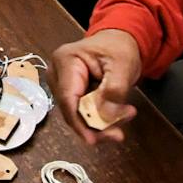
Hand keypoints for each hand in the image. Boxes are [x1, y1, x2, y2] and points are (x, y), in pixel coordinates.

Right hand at [55, 28, 142, 144]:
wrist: (118, 41)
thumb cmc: (119, 48)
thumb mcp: (123, 66)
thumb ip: (114, 90)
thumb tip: (104, 116)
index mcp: (66, 61)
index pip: (68, 98)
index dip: (79, 122)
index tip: (93, 140)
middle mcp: (57, 73)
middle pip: (70, 110)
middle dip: (94, 125)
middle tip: (118, 134)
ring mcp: (60, 83)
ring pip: (75, 114)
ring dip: (99, 123)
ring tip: (125, 116)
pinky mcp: (69, 92)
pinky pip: (80, 112)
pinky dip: (99, 118)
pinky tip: (117, 116)